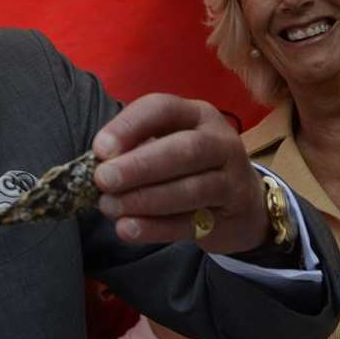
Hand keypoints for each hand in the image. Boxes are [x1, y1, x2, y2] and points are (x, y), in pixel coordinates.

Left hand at [92, 93, 268, 253]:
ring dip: (144, 199)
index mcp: (196, 115)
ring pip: (192, 189)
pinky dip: (156, 228)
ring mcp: (232, 179)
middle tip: (103, 179)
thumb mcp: (165, 144)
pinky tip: (128, 229)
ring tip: (110, 207)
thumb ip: (134, 148)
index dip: (129, 126)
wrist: (241, 203)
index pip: (163, 109)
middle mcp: (220, 141)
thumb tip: (99, 162)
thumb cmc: (187, 166)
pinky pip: (193, 223)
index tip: (99, 149)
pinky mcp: (232, 216)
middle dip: (139, 166)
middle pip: (184, 150)